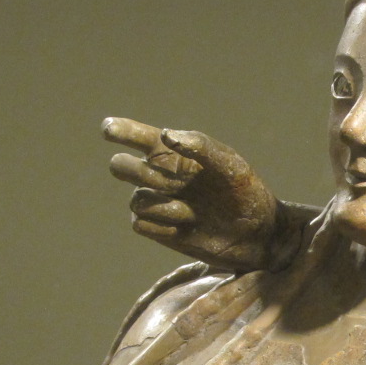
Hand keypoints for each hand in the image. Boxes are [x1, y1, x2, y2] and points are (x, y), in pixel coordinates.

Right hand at [104, 117, 287, 268]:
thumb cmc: (245, 193)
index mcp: (173, 152)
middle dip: (139, 173)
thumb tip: (165, 134)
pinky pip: (140, 223)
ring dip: (166, 207)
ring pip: (137, 200)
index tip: (108, 130)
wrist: (257, 235)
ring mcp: (156, 201)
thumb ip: (199, 145)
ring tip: (195, 213)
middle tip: (172, 182)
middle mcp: (159, 174)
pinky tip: (187, 227)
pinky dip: (163, 225)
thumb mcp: (229, 165)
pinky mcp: (156, 228)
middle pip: (119, 166)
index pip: (136, 136)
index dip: (119, 131)